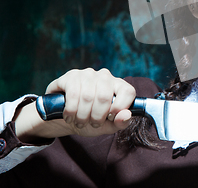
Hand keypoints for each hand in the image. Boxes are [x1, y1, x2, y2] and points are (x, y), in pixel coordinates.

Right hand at [15, 68, 135, 141]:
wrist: (65, 117)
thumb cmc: (91, 120)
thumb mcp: (108, 126)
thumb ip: (121, 122)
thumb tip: (126, 115)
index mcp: (118, 85)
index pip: (128, 91)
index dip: (120, 107)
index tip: (111, 118)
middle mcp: (105, 76)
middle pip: (104, 97)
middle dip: (97, 117)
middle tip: (92, 124)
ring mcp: (88, 74)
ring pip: (87, 97)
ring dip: (82, 116)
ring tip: (79, 122)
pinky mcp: (71, 76)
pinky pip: (72, 94)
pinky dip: (70, 111)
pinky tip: (69, 116)